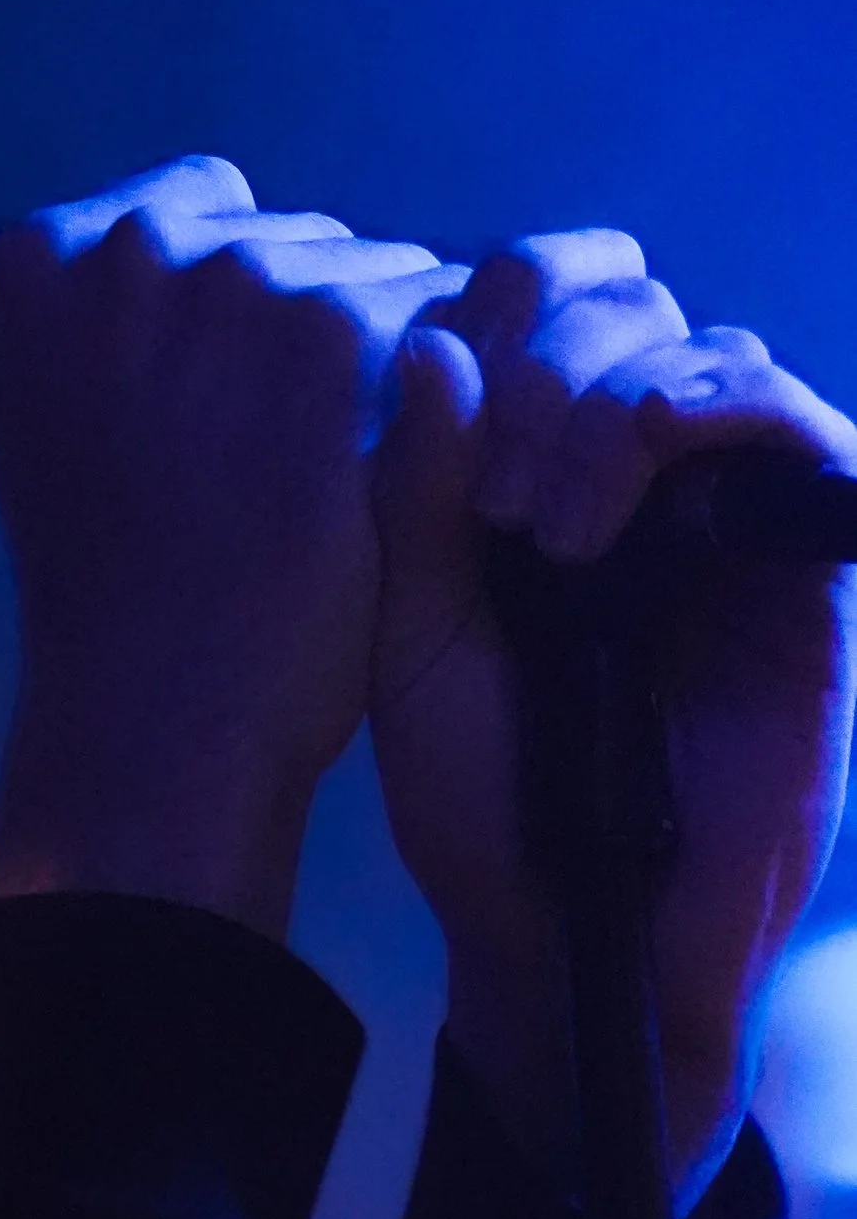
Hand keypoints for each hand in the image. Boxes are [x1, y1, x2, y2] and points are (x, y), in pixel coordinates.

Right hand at [0, 155, 464, 936]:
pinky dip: (432, 389)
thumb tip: (222, 235)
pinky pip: (424, 316)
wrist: (156, 706)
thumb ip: (114, 320)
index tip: (221, 387)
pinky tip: (388, 473)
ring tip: (331, 474)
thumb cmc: (109, 585)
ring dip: (377, 354)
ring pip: (363, 269)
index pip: (187, 202)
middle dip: (300, 322)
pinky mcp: (328, 338)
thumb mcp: (59, 423)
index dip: (225, 294)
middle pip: (280, 234)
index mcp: (36, 261)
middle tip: (276, 450)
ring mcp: (227, 284)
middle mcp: (124, 249)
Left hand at [371, 232, 856, 1201]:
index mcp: (522, 459)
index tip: (433, 421)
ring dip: (609, 399)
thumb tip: (429, 339)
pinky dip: (723, 408)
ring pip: (701, 346)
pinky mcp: (808, 567)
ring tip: (544, 524)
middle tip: (493, 500)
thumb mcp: (410, 628)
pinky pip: (804, 436)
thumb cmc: (476, 785)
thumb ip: (414, 491)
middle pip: (617, 299)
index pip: (525, 298)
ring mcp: (724, 508)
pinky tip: (645, 456)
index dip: (484, 317)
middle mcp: (630, 466)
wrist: (562, 921)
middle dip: (542, 366)